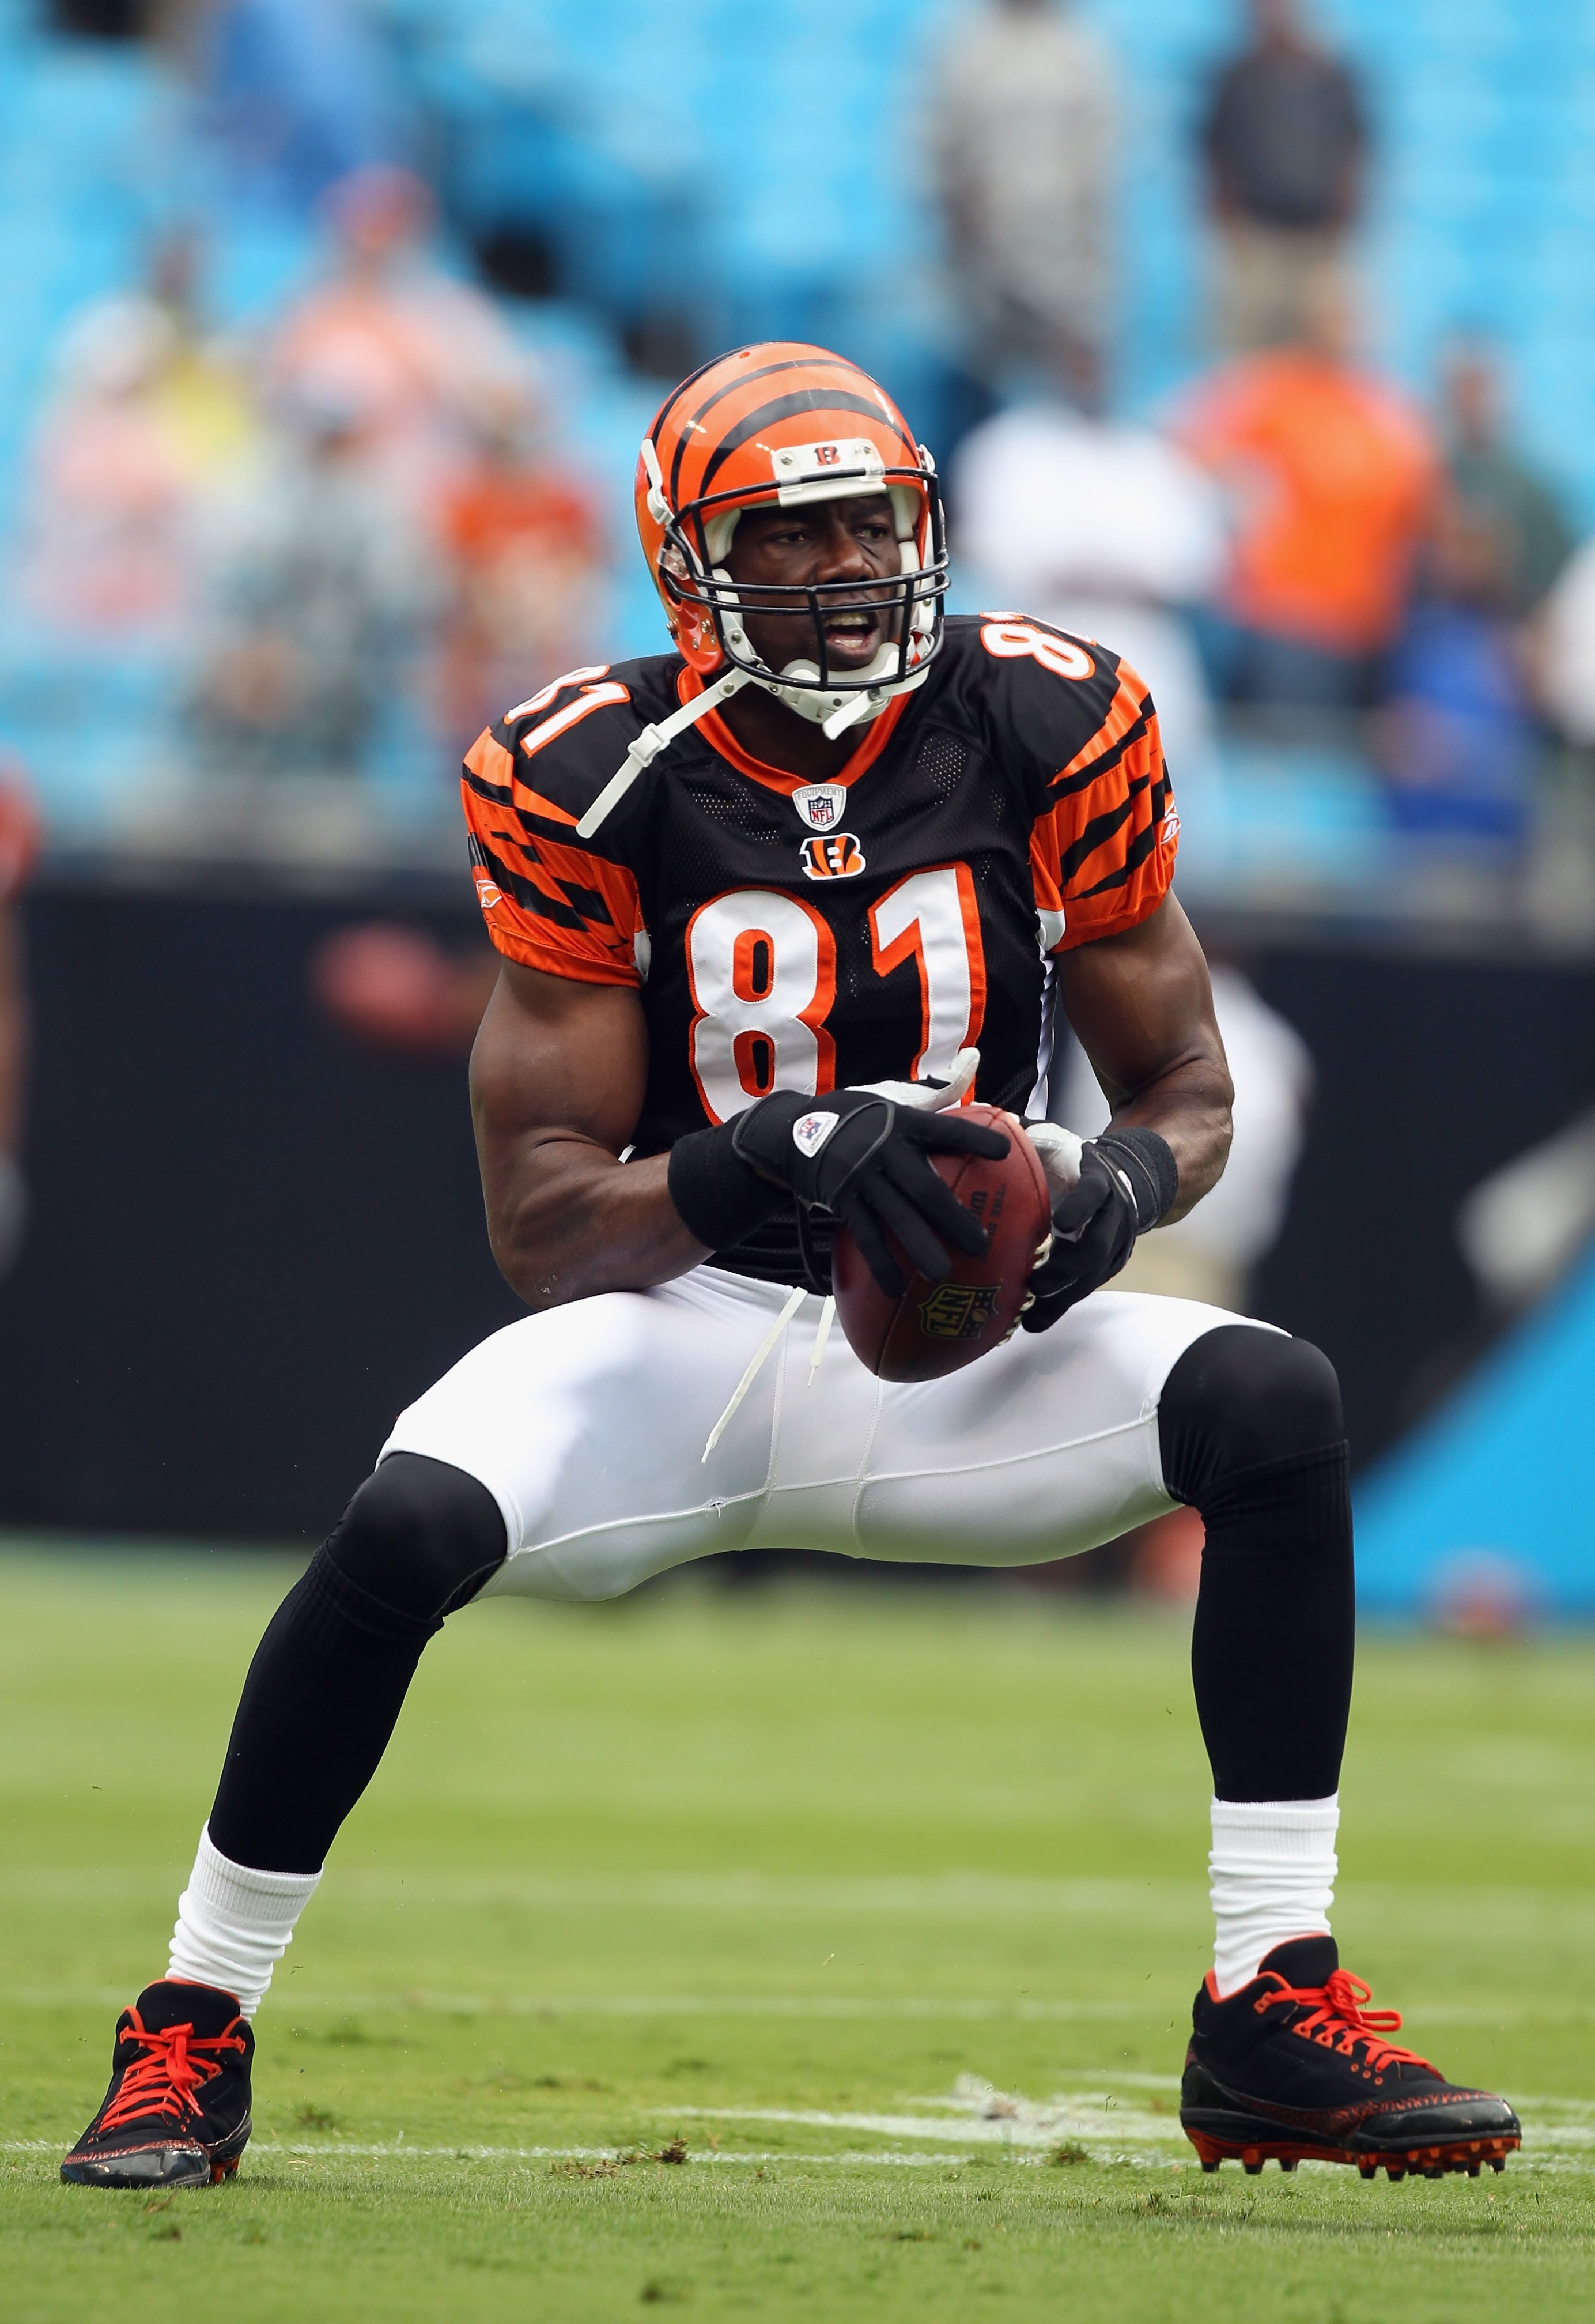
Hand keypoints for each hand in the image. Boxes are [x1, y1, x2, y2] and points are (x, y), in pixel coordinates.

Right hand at [732, 1083, 1008, 1296]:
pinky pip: (865, 1235)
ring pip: (896, 1218)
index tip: (1006, 1154)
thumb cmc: (852, 1117)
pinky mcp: (840, 1200)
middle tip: (981, 1245)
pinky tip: (894, 1287)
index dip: (974, 1141)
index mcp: (902, 1122)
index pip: (945, 1130)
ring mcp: (860, 1177)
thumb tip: (972, 1071)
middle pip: (926, 1188)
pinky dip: (879, 1263)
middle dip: (954, 1219)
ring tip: (942, 1275)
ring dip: (920, 1248)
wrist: (790, 1132)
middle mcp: (883, 1149)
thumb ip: (929, 1098)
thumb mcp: (887, 1099)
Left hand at [1022, 1128, 1177, 1332]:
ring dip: (1062, 1300)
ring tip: (1030, 1320)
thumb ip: (1031, 1136)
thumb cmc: (1077, 1162)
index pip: (1094, 1194)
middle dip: (1067, 1270)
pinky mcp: (1110, 1266)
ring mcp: (1116, 1244)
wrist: (1126, 1179)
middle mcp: (1114, 1215)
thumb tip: (995, 1122)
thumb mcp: (1060, 1143)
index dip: (1080, 1208)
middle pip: (1097, 1248)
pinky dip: (1060, 1306)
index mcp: (1100, 1181)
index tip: (1060, 1224)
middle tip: (1035, 1285)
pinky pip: (1086, 1289)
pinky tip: (1032, 1322)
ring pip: (1093, 1278)